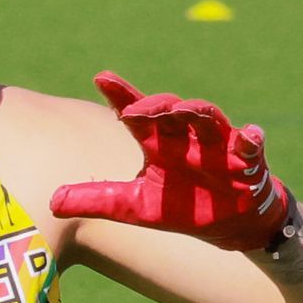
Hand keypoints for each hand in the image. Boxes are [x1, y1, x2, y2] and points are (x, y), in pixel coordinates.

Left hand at [50, 72, 291, 252]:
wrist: (228, 225)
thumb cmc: (183, 207)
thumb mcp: (135, 208)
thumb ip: (96, 200)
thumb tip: (50, 201)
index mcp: (159, 144)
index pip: (136, 113)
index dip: (120, 94)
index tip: (101, 77)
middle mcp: (186, 137)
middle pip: (170, 110)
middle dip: (155, 106)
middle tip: (135, 111)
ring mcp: (217, 145)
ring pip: (207, 118)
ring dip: (196, 111)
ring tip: (183, 110)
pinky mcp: (246, 160)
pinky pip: (251, 144)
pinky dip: (251, 139)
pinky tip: (250, 135)